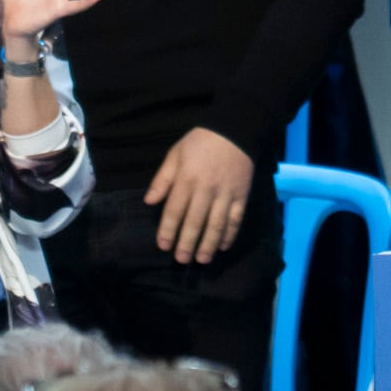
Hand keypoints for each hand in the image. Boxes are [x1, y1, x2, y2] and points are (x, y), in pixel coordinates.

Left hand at [147, 125, 255, 264]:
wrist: (235, 131)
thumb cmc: (199, 143)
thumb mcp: (175, 155)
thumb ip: (162, 179)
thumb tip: (149, 202)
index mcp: (186, 180)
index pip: (175, 211)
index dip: (168, 230)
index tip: (163, 246)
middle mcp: (206, 190)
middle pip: (195, 222)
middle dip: (187, 243)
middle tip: (181, 260)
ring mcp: (226, 194)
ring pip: (216, 224)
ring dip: (208, 244)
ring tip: (202, 259)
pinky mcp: (241, 196)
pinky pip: (236, 219)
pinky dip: (230, 234)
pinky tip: (223, 246)